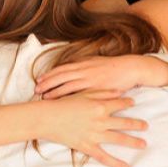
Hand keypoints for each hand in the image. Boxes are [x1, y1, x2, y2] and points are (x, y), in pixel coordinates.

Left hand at [35, 55, 167, 98]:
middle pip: (61, 76)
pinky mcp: (98, 89)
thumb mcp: (95, 62)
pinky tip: (63, 103)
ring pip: (68, 85)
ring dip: (55, 91)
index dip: (49, 75)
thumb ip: (83, 65)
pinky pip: (81, 94)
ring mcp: (91, 80)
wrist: (131, 68)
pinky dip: (70, 98)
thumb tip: (70, 68)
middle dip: (48, 83)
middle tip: (36, 89)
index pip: (62, 69)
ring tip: (44, 97)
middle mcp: (85, 70)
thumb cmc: (113, 67)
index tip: (39, 79)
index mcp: (84, 64)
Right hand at [36, 92, 147, 166]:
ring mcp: (95, 135)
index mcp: (100, 106)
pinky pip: (105, 157)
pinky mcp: (87, 146)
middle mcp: (101, 121)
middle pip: (125, 123)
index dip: (128, 103)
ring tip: (144, 144)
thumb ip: (102, 92)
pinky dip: (116, 163)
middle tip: (146, 126)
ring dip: (133, 142)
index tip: (134, 104)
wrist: (46, 118)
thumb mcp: (82, 94)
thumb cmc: (62, 103)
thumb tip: (119, 91)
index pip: (120, 104)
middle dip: (137, 124)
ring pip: (119, 139)